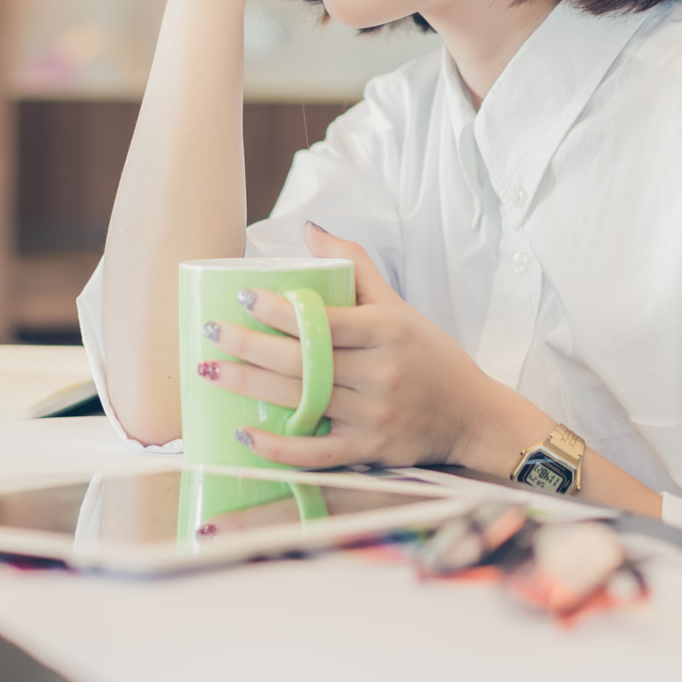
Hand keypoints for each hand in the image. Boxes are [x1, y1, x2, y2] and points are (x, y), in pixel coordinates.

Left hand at [194, 222, 537, 469]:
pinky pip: (315, 452)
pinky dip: (278, 446)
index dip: (278, 309)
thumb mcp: (398, 306)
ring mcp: (372, 415)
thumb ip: (356, 265)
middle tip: (208, 332)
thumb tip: (310, 228)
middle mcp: (378, 373)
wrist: (473, 414)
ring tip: (209, 372)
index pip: (322, 319)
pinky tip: (244, 433)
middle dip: (247, 345)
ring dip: (249, 387)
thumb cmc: (430, 355)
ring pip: (301, 401)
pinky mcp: (368, 450)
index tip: (240, 297)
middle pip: (302, 360)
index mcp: (385, 331)